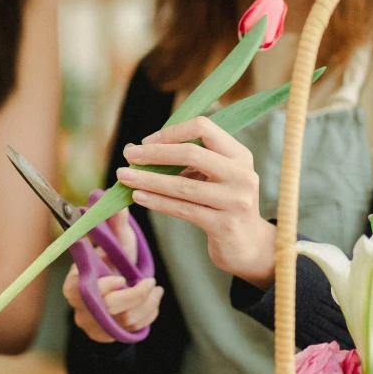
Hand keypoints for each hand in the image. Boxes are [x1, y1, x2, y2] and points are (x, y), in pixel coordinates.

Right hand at [63, 207, 163, 342]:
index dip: (100, 287)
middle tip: (148, 282)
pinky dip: (150, 312)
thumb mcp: (116, 246)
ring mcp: (98, 325)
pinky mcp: (113, 335)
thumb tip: (116, 200)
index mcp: (75, 284)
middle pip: (106, 308)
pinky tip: (153, 297)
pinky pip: (136, 328)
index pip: (77, 290)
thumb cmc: (113, 264)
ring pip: (125, 319)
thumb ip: (115, 226)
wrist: (117, 292)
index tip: (119, 278)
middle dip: (132, 296)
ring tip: (154, 287)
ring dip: (146, 302)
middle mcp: (83, 308)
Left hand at [116, 116, 275, 289]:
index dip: (172, 132)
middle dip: (155, 154)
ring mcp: (235, 201)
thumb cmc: (223, 205)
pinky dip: (157, 201)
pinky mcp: (224, 225)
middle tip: (129, 156)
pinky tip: (139, 196)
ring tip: (124, 177)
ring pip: (182, 185)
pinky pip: (182, 209)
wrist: (247, 246)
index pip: (204, 128)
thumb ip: (189, 162)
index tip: (146, 142)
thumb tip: (141, 150)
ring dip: (149, 179)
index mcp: (239, 154)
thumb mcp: (215, 177)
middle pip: (191, 153)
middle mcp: (242, 174)